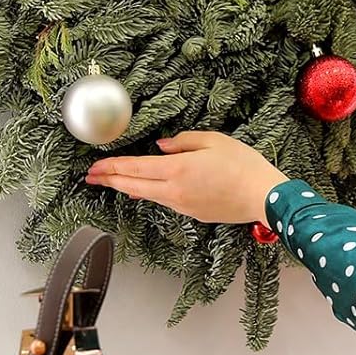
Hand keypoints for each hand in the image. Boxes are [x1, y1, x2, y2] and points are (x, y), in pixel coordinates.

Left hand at [85, 131, 286, 224]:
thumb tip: (163, 146)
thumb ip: (183, 141)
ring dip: (128, 188)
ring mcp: (182, 205)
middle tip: (91, 178)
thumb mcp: (214, 140)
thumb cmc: (244, 166)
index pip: (134, 168)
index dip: (111, 167)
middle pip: (133, 186)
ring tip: (114, 182)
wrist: (263, 197)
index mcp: (177, 169)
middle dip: (109, 181)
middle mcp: (174, 191)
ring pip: (147, 195)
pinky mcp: (193, 214)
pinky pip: (165, 201)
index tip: (94, 167)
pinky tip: (147, 190)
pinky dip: (150, 194)